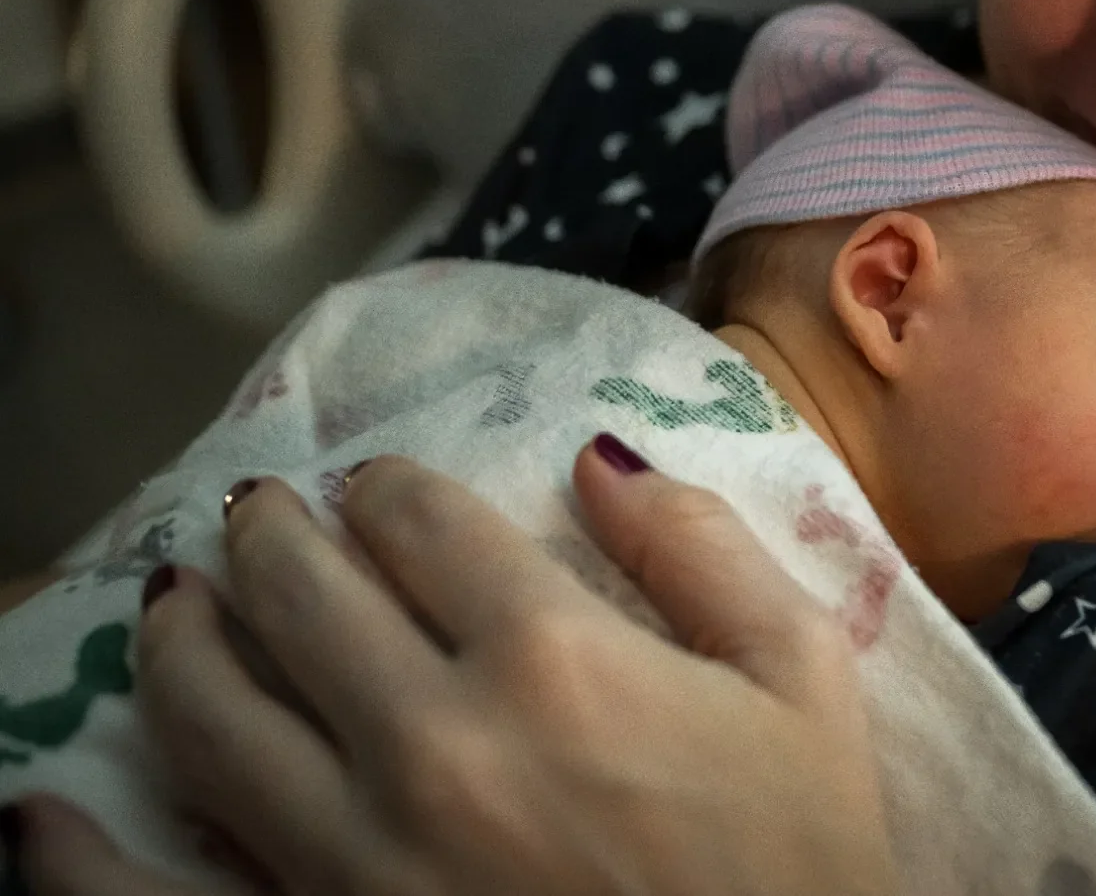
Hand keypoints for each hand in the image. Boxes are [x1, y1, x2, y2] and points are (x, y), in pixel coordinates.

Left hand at [11, 441, 896, 895]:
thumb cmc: (798, 862)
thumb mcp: (803, 682)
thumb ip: (701, 550)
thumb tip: (596, 457)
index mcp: (553, 658)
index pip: (422, 522)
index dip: (390, 487)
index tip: (382, 487)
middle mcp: (431, 741)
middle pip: (298, 595)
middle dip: (272, 534)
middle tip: (262, 514)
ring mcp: (354, 860)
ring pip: (211, 714)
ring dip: (181, 637)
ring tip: (179, 604)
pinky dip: (79, 858)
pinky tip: (47, 808)